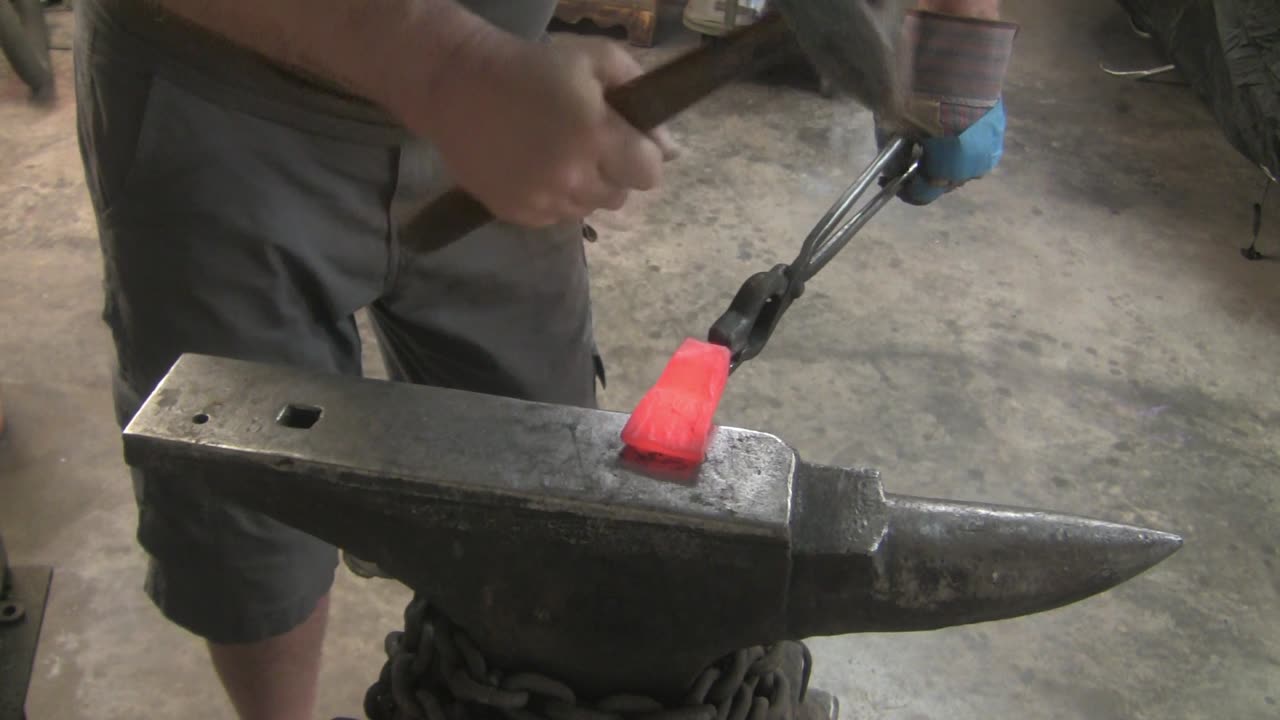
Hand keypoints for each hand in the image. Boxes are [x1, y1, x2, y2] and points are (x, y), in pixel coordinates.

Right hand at [397, 34, 668, 226]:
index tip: (628, 143)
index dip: (643, 157)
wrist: (457, 87)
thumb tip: (669, 148)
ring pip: (589, 210)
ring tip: (562, 157)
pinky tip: (537, 169)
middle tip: (590, 146)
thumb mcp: (594, 58)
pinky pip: (556, 218)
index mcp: (595, 134)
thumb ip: (638, 93)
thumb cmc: (531, 66)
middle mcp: (572, 175)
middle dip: (613, 173)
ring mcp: (543, 199)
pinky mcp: (517, 213)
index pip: (649, 173)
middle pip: (620, 196)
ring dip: (585, 188)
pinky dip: (556, 199)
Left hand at [879, 9, 1016, 204]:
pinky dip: (958, 145)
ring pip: (962, 166)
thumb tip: (892, 172)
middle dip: (923, 173)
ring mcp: (992, 145)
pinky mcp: (998, 128)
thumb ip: (894, 155)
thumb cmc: (923, 86)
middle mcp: (977, 162)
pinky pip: (975, 148)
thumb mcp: (897, 122)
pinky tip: (944, 130)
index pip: (925, 192)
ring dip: (942, 159)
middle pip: (945, 181)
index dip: (905, 190)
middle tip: (904, 160)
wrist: (960, 46)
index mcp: (952, 164)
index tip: (891, 183)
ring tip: (924, 142)